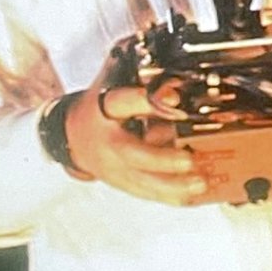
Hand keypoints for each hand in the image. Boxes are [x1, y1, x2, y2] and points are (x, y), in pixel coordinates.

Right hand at [64, 78, 207, 205]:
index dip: (145, 100)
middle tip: (188, 159)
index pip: (123, 102)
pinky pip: (146, 192)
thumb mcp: (115, 83)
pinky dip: (169, 196)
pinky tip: (192, 197)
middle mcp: (108, 140)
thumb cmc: (102, 106)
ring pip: (141, 180)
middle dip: (161, 159)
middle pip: (132, 153)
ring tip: (199, 184)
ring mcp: (113, 166)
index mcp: (105, 108)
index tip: (174, 97)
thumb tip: (175, 73)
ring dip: (172, 185)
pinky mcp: (121, 182)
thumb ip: (142, 77)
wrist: (72, 135)